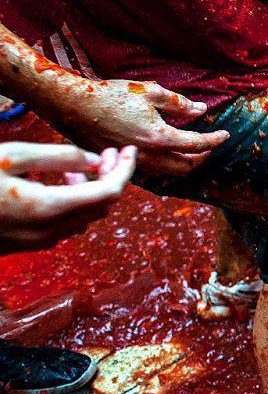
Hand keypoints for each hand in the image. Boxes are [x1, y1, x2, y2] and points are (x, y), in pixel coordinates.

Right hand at [0, 143, 136, 252]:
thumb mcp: (12, 157)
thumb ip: (58, 156)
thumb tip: (94, 161)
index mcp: (48, 208)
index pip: (110, 193)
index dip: (125, 169)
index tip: (129, 150)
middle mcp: (49, 231)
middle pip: (103, 206)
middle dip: (111, 176)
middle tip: (105, 153)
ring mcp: (40, 241)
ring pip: (87, 216)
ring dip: (92, 190)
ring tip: (74, 167)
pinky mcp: (30, 244)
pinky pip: (69, 224)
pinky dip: (76, 203)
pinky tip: (59, 185)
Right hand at [35, 80, 227, 177]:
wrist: (72, 105)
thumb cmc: (111, 95)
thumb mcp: (151, 92)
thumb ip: (179, 104)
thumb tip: (201, 110)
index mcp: (158, 137)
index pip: (197, 145)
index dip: (215, 140)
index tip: (225, 135)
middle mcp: (147, 155)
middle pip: (185, 166)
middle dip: (202, 157)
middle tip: (210, 145)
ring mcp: (133, 162)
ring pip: (168, 172)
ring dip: (184, 162)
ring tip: (192, 149)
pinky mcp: (121, 162)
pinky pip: (152, 170)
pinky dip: (166, 164)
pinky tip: (167, 151)